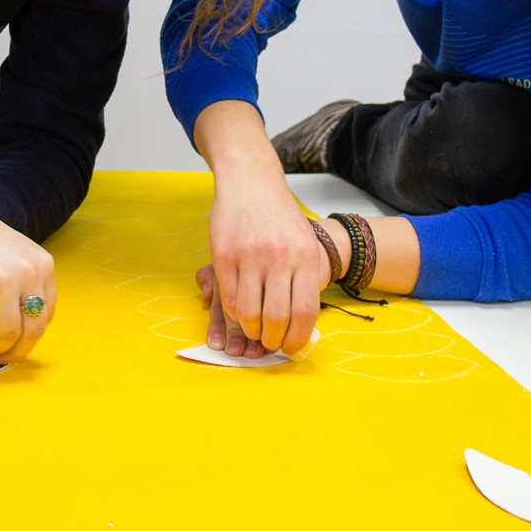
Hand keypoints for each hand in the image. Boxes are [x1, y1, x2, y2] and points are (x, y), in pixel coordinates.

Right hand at [0, 141, 56, 365]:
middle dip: (20, 349)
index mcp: (43, 266)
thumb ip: (28, 281)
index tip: (22, 342)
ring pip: (10, 333)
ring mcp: (5, 285)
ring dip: (0, 348)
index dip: (34, 333)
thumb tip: (32, 320)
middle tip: (7, 356)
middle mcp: (29, 275)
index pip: (47, 313)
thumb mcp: (16, 254)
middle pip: (33, 328)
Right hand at [207, 185, 328, 355]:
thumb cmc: (280, 216)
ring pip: (249, 313)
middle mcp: (279, 256)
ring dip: (251, 330)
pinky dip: (233, 314)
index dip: (298, 338)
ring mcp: (250, 255)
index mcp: (306, 256)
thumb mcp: (304, 242)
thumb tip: (302, 324)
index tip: (291, 347)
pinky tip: (238, 313)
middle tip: (270, 343)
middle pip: (277, 317)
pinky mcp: (224, 255)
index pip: (306, 311)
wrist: (251, 182)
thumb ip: (305, 279)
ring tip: (254, 330)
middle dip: (273, 340)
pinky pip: (228, 298)